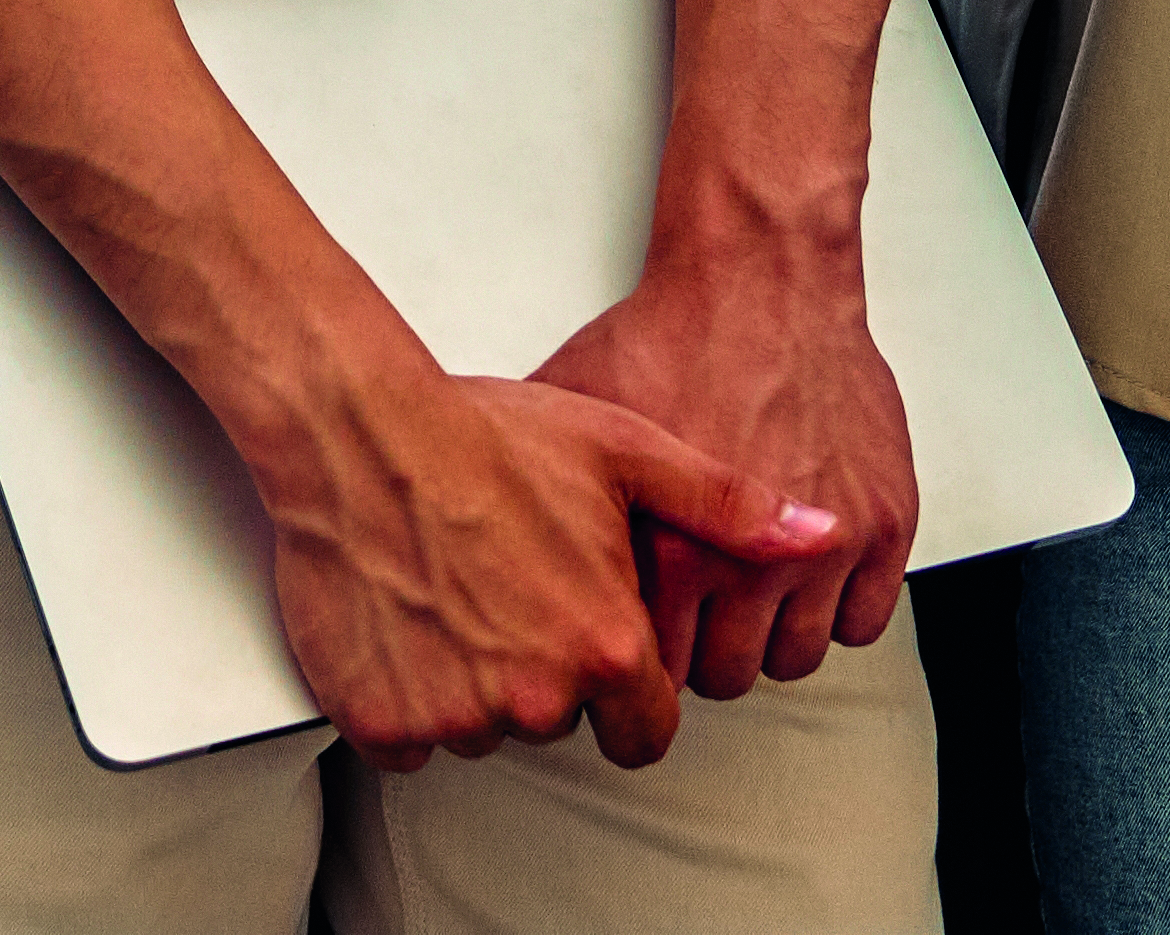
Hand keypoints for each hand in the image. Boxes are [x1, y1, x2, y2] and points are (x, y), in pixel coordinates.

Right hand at [247, 357, 841, 769]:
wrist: (352, 426)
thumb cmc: (480, 433)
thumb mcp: (623, 449)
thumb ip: (728, 507)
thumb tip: (818, 533)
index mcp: (604, 645)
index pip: (646, 731)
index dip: (625, 688)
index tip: (588, 643)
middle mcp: (534, 694)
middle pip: (557, 722)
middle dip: (539, 673)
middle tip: (505, 588)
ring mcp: (453, 712)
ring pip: (481, 730)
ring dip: (470, 683)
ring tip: (450, 591)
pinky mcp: (380, 716)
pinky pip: (407, 743)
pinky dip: (404, 698)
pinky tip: (404, 622)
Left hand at [534, 244, 916, 694]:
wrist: (760, 277)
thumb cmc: (672, 334)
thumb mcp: (577, 415)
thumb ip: (548, 489)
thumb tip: (494, 530)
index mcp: (674, 548)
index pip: (659, 666)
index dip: (646, 653)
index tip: (645, 636)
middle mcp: (753, 561)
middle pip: (730, 675)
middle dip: (709, 651)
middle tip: (698, 617)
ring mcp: (827, 548)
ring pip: (798, 657)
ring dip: (772, 634)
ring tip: (747, 595)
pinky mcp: (884, 528)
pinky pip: (866, 621)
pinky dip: (838, 608)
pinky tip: (804, 577)